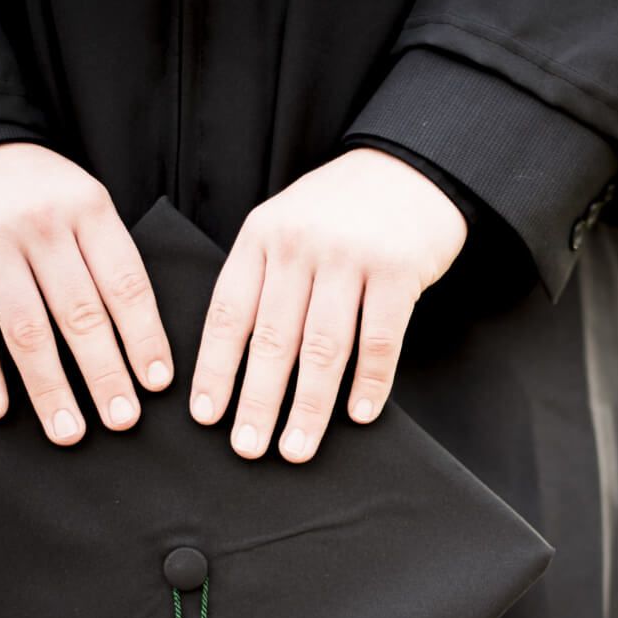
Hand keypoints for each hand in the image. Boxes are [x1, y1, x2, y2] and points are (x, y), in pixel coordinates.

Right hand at [0, 141, 171, 444]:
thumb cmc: (39, 195)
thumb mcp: (82, 205)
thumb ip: (107, 259)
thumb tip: (145, 344)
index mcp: (88, 209)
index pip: (125, 284)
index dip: (144, 337)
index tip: (158, 384)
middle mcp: (41, 223)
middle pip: (80, 312)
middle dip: (105, 373)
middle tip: (123, 420)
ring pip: (26, 328)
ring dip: (50, 387)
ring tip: (68, 431)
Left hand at [188, 146, 467, 461]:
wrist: (411, 168)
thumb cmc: (342, 210)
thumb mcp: (288, 227)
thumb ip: (264, 279)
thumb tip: (239, 364)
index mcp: (262, 237)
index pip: (229, 314)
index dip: (215, 369)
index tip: (207, 416)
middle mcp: (301, 246)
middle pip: (273, 338)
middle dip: (258, 401)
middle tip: (248, 448)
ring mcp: (351, 257)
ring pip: (324, 347)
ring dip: (309, 405)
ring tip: (297, 447)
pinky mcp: (398, 270)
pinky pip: (380, 339)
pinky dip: (370, 382)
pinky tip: (360, 414)